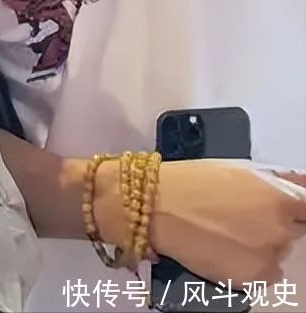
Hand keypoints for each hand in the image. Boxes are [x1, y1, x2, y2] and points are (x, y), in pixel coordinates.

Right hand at [94, 159, 305, 284]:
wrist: (155, 207)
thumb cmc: (193, 180)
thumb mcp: (238, 169)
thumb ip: (280, 180)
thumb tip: (304, 185)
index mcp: (282, 197)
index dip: (299, 209)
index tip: (289, 209)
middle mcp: (282, 229)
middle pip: (295, 230)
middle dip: (276, 223)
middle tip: (242, 214)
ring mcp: (269, 256)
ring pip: (278, 251)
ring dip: (262, 244)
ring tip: (226, 230)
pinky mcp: (253, 278)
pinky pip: (265, 273)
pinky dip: (250, 264)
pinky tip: (224, 247)